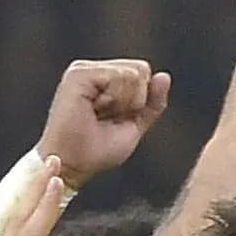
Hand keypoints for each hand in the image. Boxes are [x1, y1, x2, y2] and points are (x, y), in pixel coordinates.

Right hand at [37, 59, 170, 188]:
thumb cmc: (95, 152)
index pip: (142, 72)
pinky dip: (116, 99)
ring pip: (133, 73)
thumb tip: (164, 76)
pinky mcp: (78, 74)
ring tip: (99, 115)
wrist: (71, 166)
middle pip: (141, 69)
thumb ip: (151, 103)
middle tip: (107, 118)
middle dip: (135, 100)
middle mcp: (91, 70)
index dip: (139, 101)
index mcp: (102, 79)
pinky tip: (95, 109)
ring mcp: (82, 70)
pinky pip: (120, 76)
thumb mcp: (133, 126)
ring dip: (124, 102)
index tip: (114, 119)